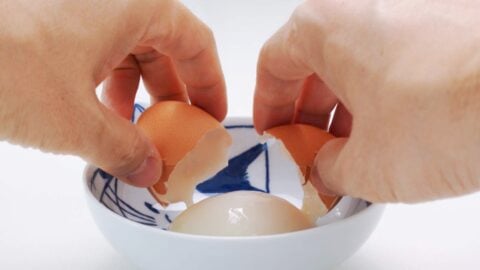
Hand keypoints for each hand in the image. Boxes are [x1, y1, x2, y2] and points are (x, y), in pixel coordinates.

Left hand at [0, 0, 225, 186]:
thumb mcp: (76, 120)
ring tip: (129, 127)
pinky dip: (102, 80)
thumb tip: (147, 170)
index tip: (211, 115)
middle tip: (174, 131)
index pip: (195, 41)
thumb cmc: (6, 60)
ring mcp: (80, 5)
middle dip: (171, 93)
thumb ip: (122, 149)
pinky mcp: (53, 17)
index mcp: (135, 4)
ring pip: (127, 47)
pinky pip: (95, 46)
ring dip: (134, 90)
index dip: (210, 82)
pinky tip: (92, 110)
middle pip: (163, 45)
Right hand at [254, 0, 479, 201]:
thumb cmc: (453, 110)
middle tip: (312, 147)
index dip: (268, 106)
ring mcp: (406, 10)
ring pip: (355, 60)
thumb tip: (328, 171)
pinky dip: (382, 93)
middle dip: (308, 112)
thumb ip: (332, 171)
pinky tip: (393, 129)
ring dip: (345, 106)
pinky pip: (392, 58)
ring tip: (353, 146)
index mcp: (326, 26)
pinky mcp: (442, 23)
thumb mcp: (368, 165)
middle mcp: (363, 6)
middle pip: (314, 62)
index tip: (275, 132)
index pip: (274, 64)